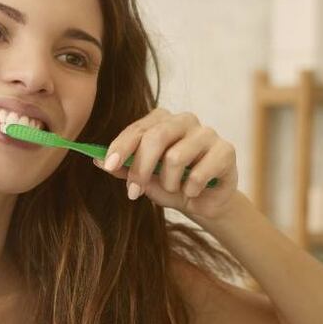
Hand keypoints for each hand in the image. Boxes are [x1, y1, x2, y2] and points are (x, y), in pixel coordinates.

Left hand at [93, 108, 238, 219]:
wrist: (205, 204)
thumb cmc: (173, 186)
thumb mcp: (145, 180)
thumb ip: (124, 168)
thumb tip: (96, 159)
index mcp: (163, 121)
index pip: (138, 128)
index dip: (121, 147)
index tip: (108, 165)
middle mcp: (185, 120)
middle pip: (156, 137)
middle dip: (141, 168)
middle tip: (134, 192)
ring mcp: (208, 133)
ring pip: (176, 157)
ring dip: (169, 183)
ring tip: (175, 189)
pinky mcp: (226, 150)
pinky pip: (200, 172)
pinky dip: (191, 189)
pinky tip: (194, 191)